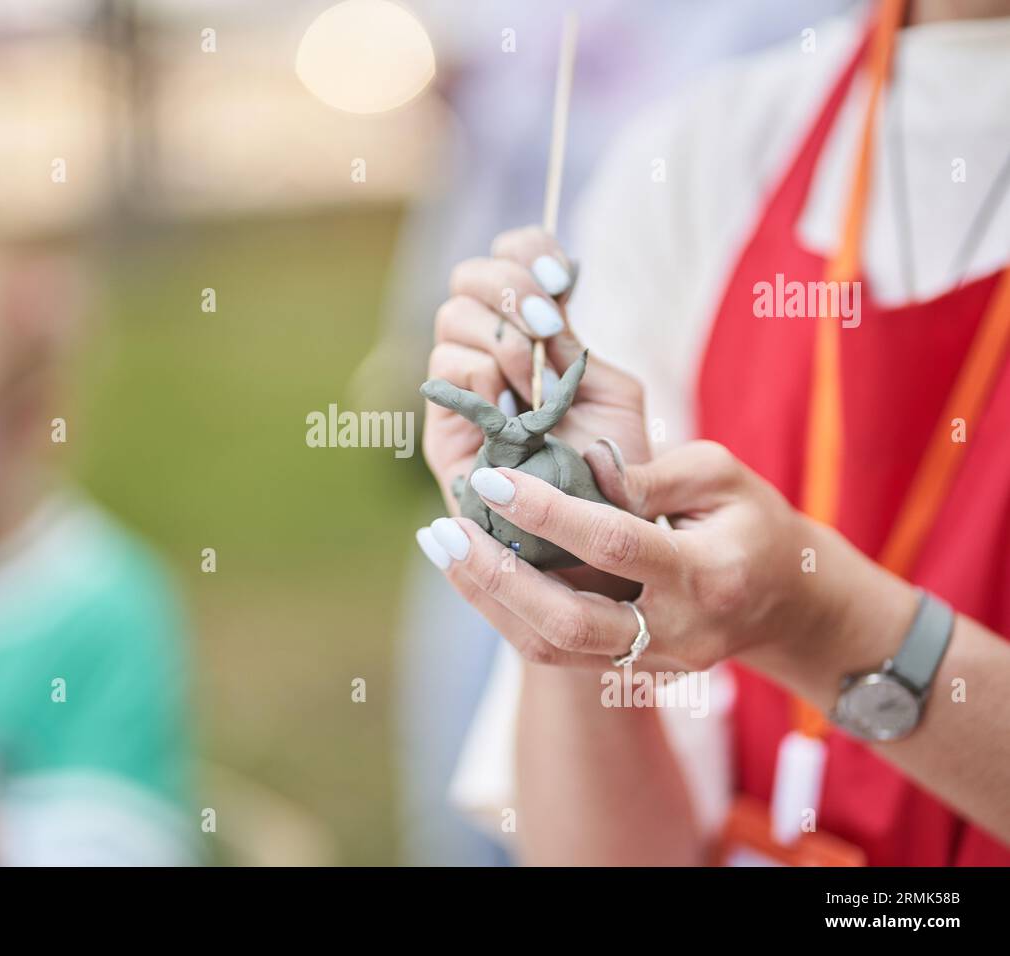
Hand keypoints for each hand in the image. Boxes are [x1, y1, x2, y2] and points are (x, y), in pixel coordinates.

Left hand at [417, 440, 894, 672]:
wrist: (787, 604)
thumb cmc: (753, 523)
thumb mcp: (723, 476)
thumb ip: (656, 471)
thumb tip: (583, 464)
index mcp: (707, 572)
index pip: (614, 543)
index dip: (549, 511)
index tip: (494, 478)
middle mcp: (676, 630)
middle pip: (569, 620)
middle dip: (498, 575)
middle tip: (445, 527)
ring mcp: (650, 662)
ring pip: (551, 648)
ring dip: (487, 597)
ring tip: (441, 545)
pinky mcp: (627, 673)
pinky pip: (553, 654)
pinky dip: (503, 613)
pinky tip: (470, 570)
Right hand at [421, 226, 649, 595]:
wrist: (593, 543)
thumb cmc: (613, 473)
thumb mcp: (610, 394)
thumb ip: (577, 347)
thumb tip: (548, 306)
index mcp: (535, 333)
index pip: (512, 257)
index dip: (530, 253)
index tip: (565, 282)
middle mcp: (491, 351)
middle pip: (471, 276)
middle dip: (512, 290)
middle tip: (551, 328)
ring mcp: (463, 388)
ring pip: (453, 316)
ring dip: (502, 340)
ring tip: (536, 388)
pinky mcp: (445, 426)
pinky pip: (446, 369)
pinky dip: (482, 376)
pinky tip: (512, 412)